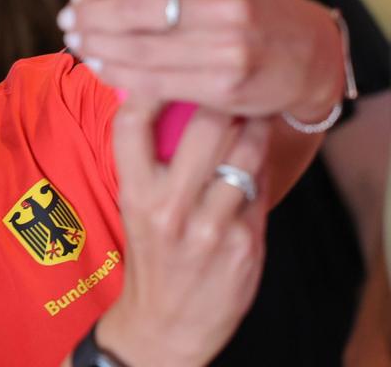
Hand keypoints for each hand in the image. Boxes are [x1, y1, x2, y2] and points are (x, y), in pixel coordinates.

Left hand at [60, 0, 343, 120]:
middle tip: (69, 18)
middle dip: (89, 14)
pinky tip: (99, 64)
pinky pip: (152, 80)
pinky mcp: (222, 86)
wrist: (313, 57)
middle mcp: (228, 6)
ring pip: (137, 48)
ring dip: (95, 45)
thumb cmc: (257, 8)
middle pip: (133, 9)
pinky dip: (116, 72)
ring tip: (77, 40)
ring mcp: (227, 49)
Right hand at [93, 98, 267, 366]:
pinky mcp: (243, 243)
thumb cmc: (151, 257)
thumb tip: (160, 100)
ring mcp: (209, 226)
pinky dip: (260, 170)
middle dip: (222, 99)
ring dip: (254, 127)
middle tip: (232, 83)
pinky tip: (256, 162)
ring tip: (254, 112)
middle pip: (203, 128)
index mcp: (134, 193)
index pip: (131, 124)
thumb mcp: (134, 207)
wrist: (166, 324)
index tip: (164, 66)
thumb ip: (147, 162)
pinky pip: (260, 189)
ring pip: (244, 154)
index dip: (147, 85)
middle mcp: (168, 208)